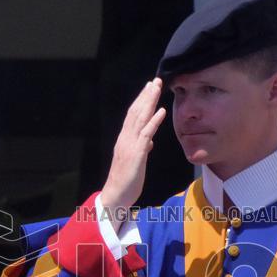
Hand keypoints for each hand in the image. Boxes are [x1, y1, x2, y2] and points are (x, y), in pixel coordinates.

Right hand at [102, 79, 167, 230]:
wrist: (116, 196)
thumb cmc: (125, 181)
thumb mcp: (134, 162)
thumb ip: (141, 148)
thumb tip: (149, 141)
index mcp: (124, 139)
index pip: (133, 115)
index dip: (141, 100)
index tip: (149, 88)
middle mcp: (125, 138)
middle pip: (136, 111)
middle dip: (146, 95)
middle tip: (155, 80)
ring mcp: (130, 145)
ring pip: (140, 118)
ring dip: (149, 101)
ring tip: (157, 88)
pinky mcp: (136, 154)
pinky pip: (146, 134)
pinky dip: (153, 122)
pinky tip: (160, 111)